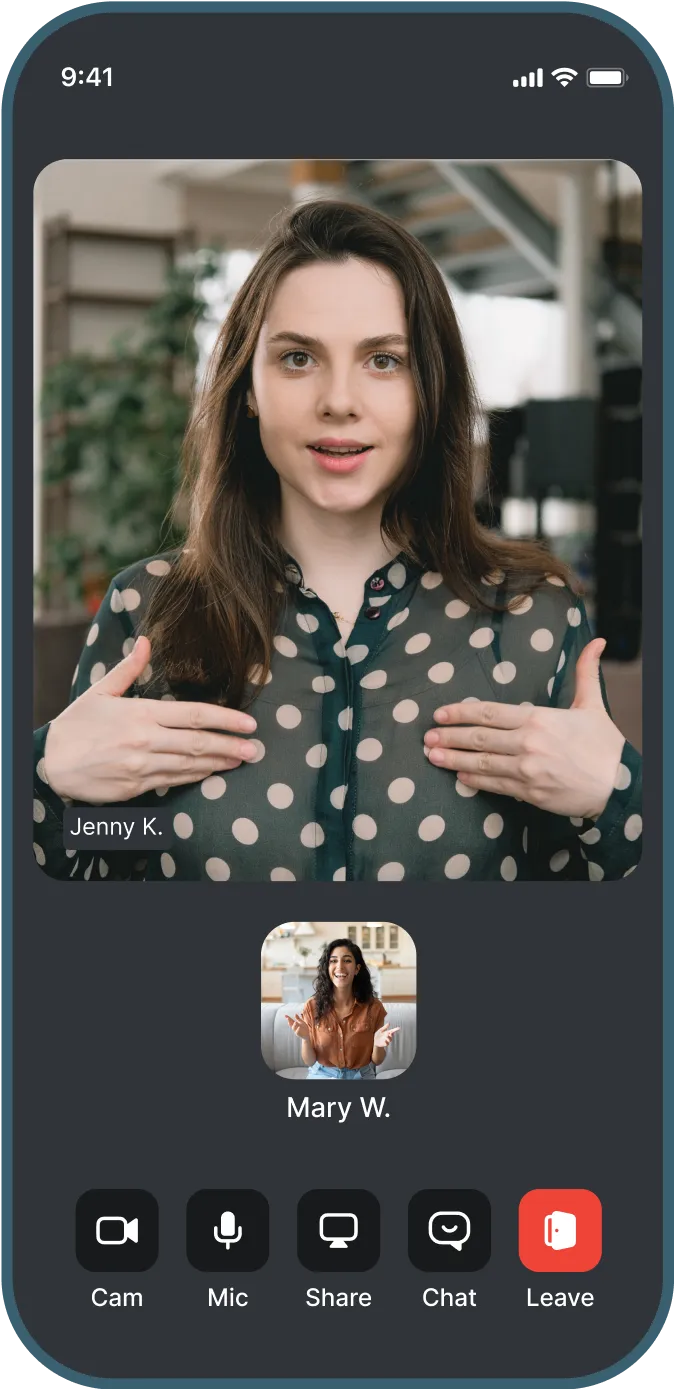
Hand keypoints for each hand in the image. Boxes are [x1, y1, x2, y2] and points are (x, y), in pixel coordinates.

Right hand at [42, 636, 257, 802]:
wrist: (51, 763)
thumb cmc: (77, 724)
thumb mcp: (100, 691)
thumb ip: (129, 667)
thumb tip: (147, 641)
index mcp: (141, 713)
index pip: (194, 715)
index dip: (226, 720)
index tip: (249, 723)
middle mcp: (146, 740)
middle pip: (199, 743)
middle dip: (232, 746)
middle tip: (256, 748)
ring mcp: (143, 765)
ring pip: (191, 765)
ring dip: (219, 763)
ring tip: (241, 760)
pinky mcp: (137, 786)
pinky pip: (175, 781)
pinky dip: (196, 777)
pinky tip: (212, 772)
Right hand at [285, 1013, 311, 1040]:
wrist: (307, 1035)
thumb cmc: (304, 1028)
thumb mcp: (301, 1022)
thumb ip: (298, 1018)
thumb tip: (295, 1014)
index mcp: (295, 1024)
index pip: (291, 1020)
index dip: (288, 1018)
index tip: (285, 1015)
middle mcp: (295, 1027)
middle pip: (291, 1024)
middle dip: (289, 1021)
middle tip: (288, 1018)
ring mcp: (296, 1031)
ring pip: (294, 1028)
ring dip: (294, 1025)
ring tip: (295, 1022)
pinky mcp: (299, 1034)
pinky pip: (297, 1032)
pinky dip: (298, 1030)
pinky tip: (299, 1027)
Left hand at [374, 1025, 399, 1048]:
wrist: (374, 1041)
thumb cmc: (378, 1035)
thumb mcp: (381, 1030)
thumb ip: (385, 1027)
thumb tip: (389, 1023)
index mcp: (387, 1032)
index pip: (392, 1031)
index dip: (395, 1029)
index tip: (399, 1028)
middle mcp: (388, 1036)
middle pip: (391, 1035)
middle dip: (390, 1034)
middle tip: (388, 1033)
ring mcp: (387, 1040)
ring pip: (390, 1039)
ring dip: (388, 1038)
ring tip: (385, 1037)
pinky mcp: (385, 1044)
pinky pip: (387, 1044)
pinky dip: (386, 1042)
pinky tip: (384, 1040)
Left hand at [423, 638, 625, 819]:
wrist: (618, 784)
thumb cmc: (604, 745)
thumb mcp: (592, 705)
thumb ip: (586, 672)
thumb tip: (597, 641)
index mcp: (538, 719)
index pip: (489, 712)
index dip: (460, 713)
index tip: (439, 714)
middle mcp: (527, 743)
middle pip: (478, 738)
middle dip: (449, 737)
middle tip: (427, 738)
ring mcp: (526, 769)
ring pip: (481, 763)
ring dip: (453, 760)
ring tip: (432, 757)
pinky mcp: (528, 792)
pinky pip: (494, 784)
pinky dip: (474, 781)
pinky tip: (459, 777)